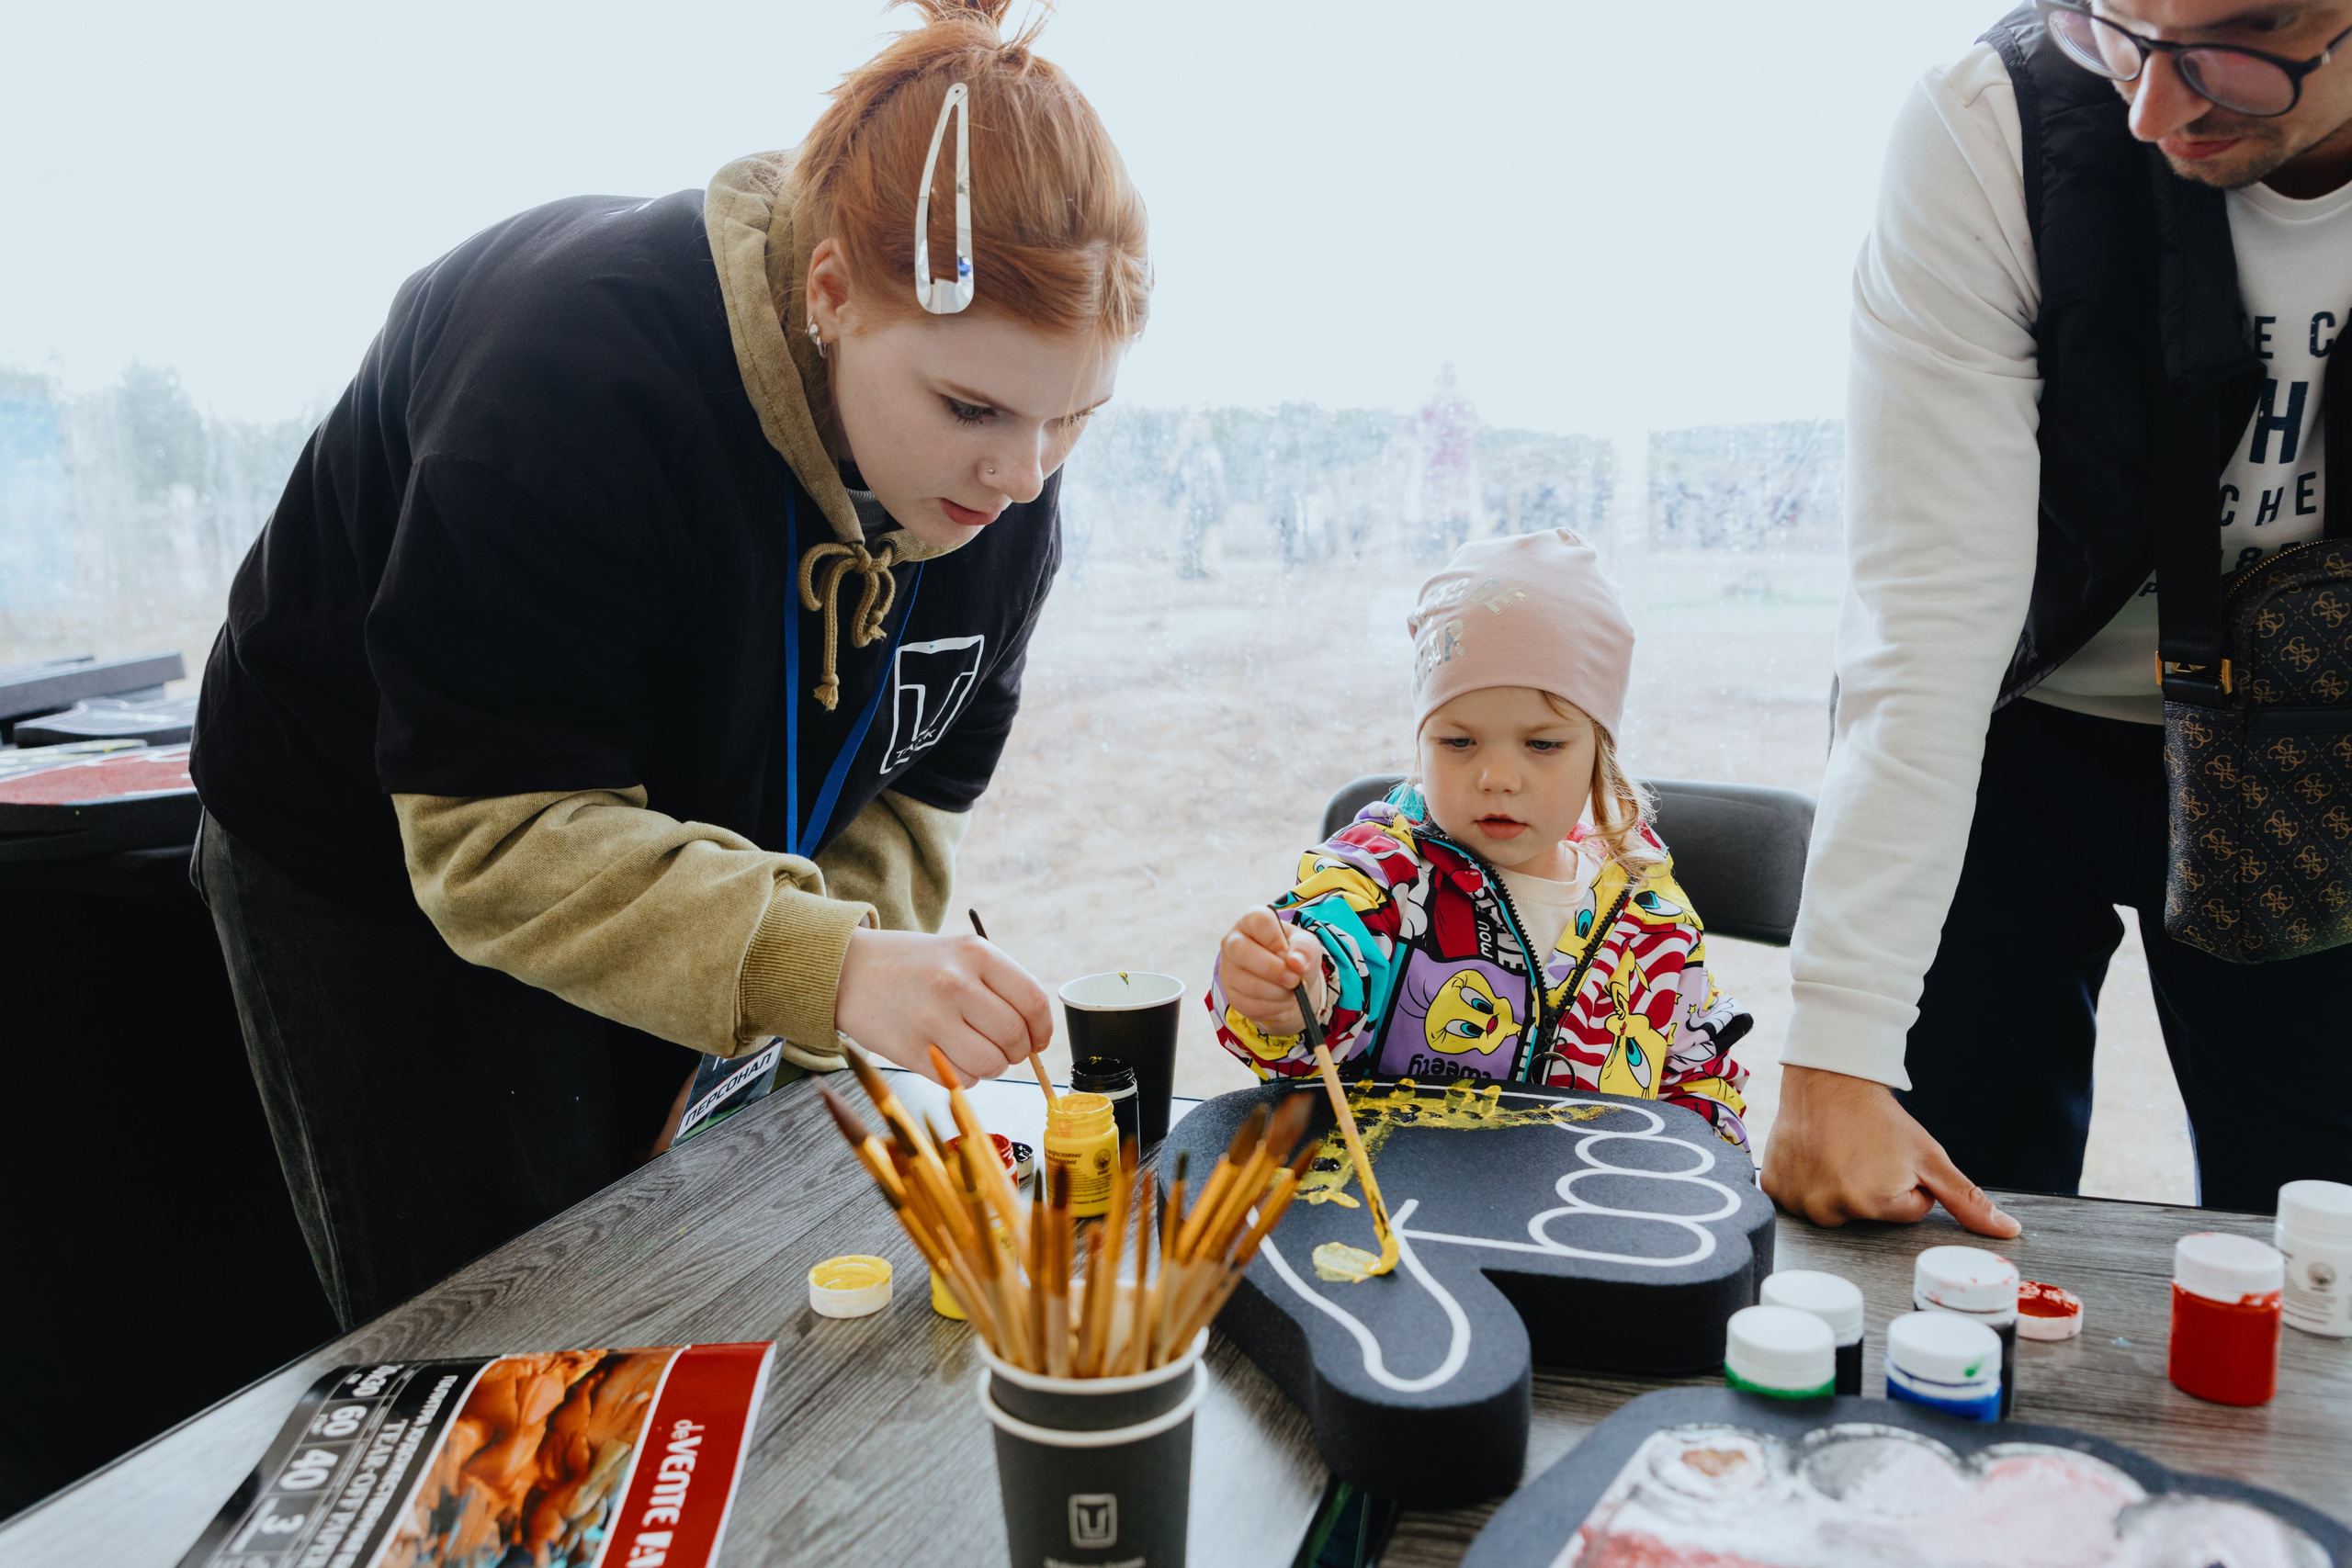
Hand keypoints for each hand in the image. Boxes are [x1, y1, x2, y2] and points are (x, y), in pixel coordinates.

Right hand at [834, 928, 1053, 1086]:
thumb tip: (1036, 1032)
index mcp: (975, 953)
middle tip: (1004, 1049)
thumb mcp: (959, 953)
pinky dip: (965, 1077)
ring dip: (992, 1067)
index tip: (1038, 1040)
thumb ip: (1000, 985)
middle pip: (1015, 1037)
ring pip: (991, 1064)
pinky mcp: (910, 1050)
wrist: (847, 970)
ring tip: (976, 1053)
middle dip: (1018, 1052)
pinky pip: (960, 1080)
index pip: (1033, 1001)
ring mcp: (931, 1018)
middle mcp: (955, 983)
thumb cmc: (912, 965)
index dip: (1043, 1029)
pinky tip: (950, 1058)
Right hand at [1219, 908, 1325, 1031]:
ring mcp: (1228, 970)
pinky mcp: (1231, 995)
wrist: (1290, 983)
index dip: (1275, 939)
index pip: (1257, 921)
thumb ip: (1305, 949)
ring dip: (1278, 993)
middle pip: (1241, 951)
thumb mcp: (1307, 946)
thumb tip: (1296, 962)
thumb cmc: (1295, 955)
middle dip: (1273, 970)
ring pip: (1248, 984)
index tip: (1289, 954)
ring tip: (1293, 992)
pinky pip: (1250, 1005)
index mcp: (1252, 921)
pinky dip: (1273, 1007)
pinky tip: (1282, 1001)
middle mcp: (1233, 942)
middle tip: (1294, 980)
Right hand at [1761, 1065, 2018, 1237]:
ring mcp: (1799, 1200)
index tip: (1891, 1158)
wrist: (1828, 1078)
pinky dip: (1806, 1181)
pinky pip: (1797, 1200)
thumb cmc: (1880, 1117)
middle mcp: (1833, 1208)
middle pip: (1866, 1216)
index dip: (1907, 1185)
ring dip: (1837, 1187)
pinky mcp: (1774, 1188)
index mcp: (1876, 1204)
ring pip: (1831, 1209)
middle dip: (1871, 1190)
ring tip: (1837, 1153)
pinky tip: (1813, 1156)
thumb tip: (2009, 1232)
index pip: (1906, 1213)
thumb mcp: (1930, 1156)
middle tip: (1863, 1154)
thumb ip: (1967, 1200)